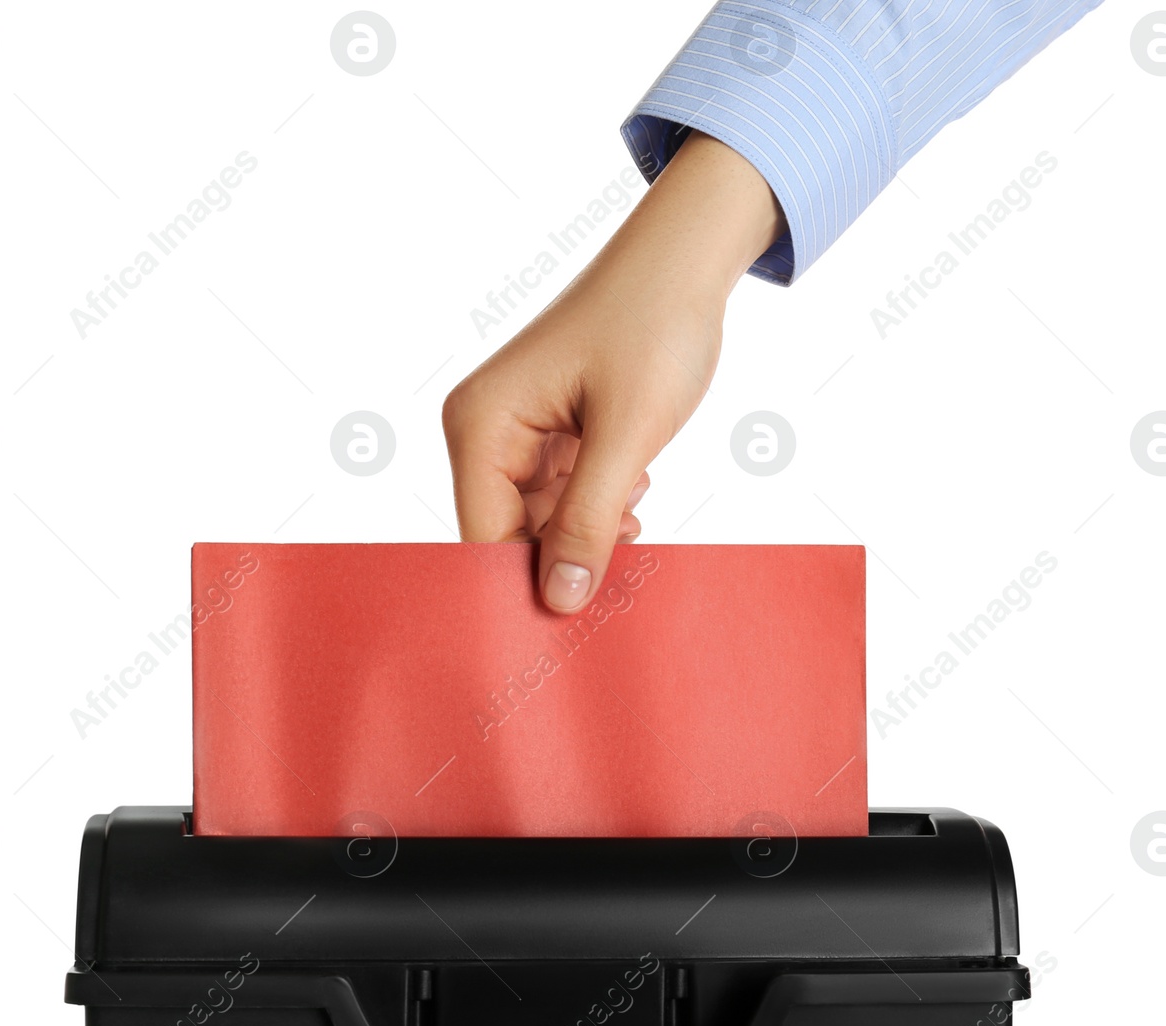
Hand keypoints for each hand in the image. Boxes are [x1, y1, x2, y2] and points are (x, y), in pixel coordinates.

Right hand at [442, 133, 783, 611]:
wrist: (686, 262)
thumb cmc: (654, 326)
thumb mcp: (627, 435)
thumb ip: (589, 521)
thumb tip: (559, 602)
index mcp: (479, 425)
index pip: (483, 538)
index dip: (523, 585)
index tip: (575, 622)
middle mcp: (483, 430)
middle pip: (507, 535)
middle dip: (562, 560)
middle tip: (622, 574)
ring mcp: (515, 433)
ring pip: (538, 523)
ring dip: (588, 533)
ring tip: (635, 508)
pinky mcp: (548, 435)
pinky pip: (560, 499)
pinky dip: (598, 508)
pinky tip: (634, 487)